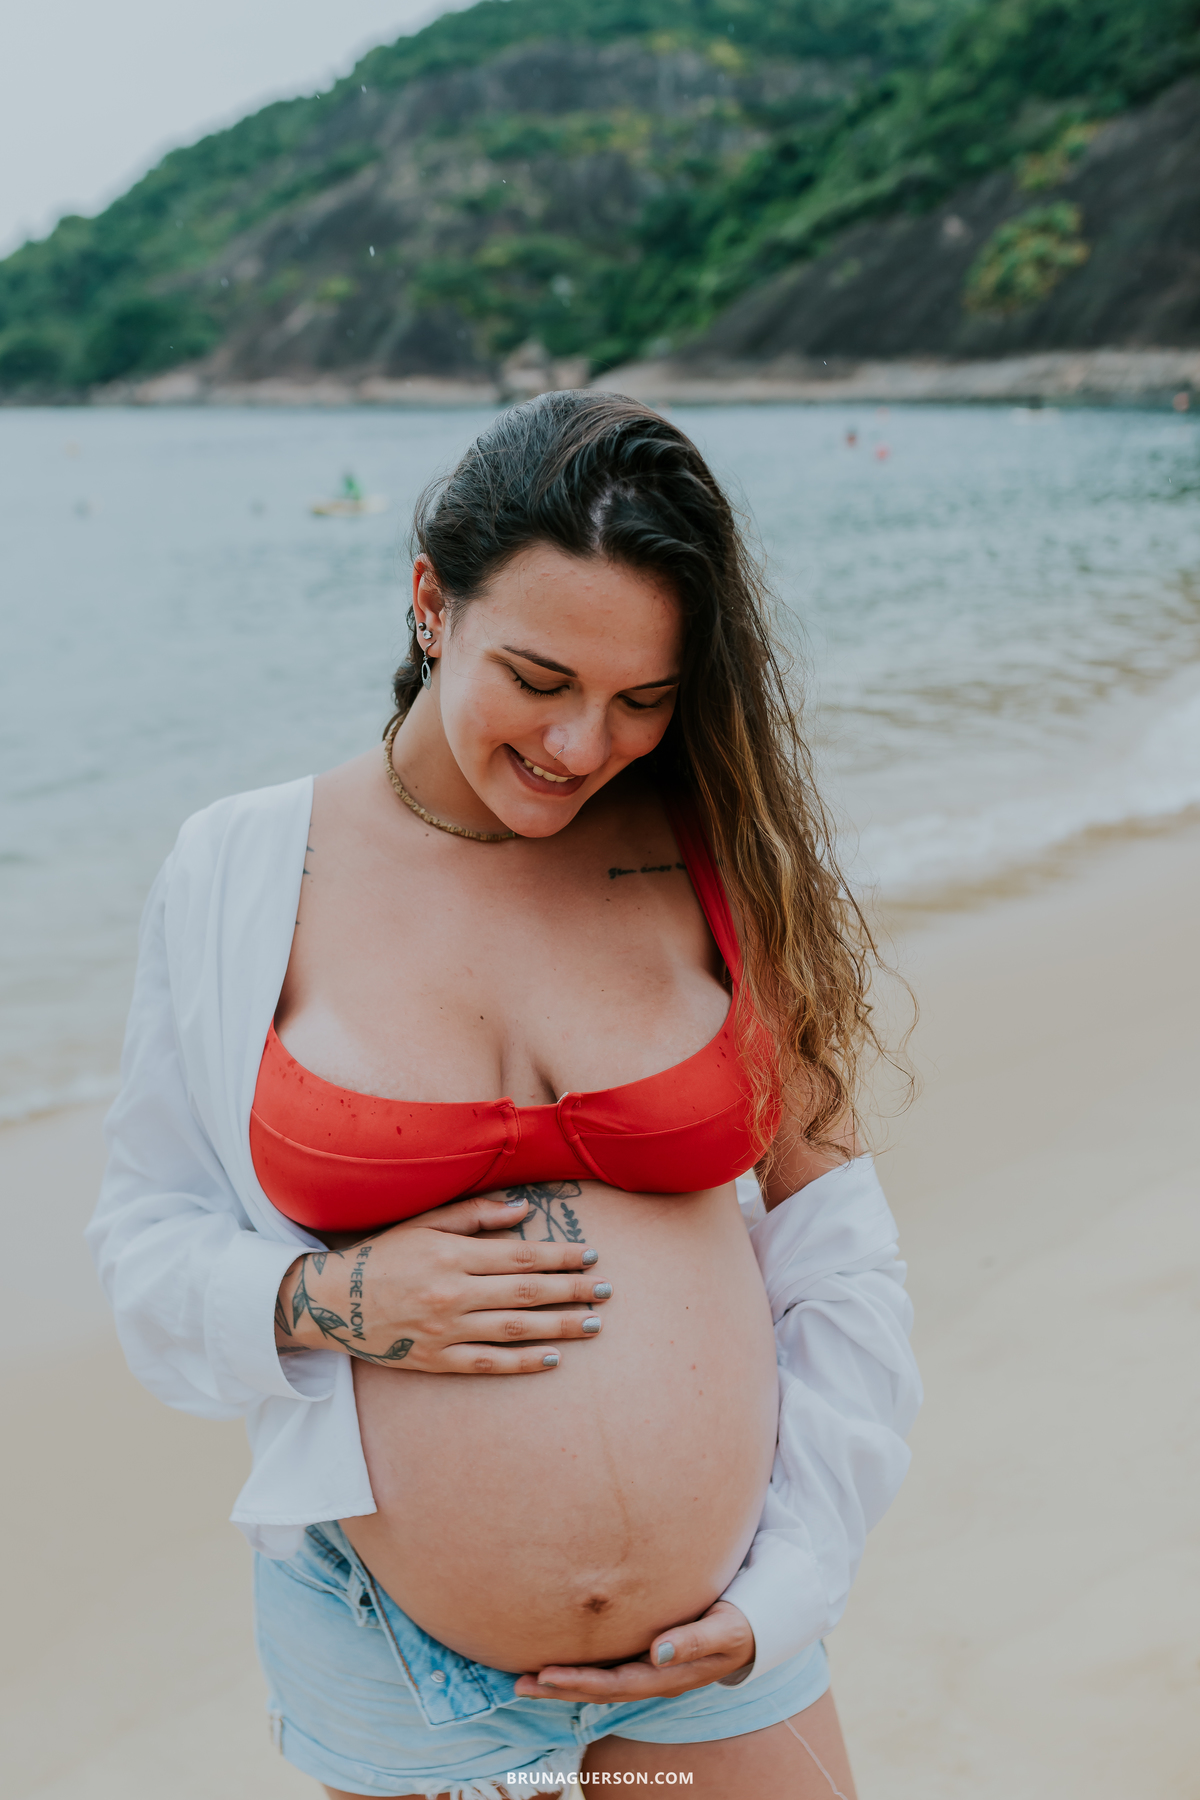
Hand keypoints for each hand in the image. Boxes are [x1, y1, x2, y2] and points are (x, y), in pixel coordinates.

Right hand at [274, 1191, 610, 1372]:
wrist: (331, 1302)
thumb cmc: (384, 1254)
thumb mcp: (424, 1222)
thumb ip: (476, 1216)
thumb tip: (524, 1211)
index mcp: (451, 1254)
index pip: (520, 1256)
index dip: (560, 1256)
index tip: (591, 1256)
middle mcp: (452, 1293)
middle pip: (526, 1293)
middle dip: (572, 1291)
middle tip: (606, 1290)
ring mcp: (445, 1330)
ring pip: (514, 1330)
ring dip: (559, 1327)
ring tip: (594, 1324)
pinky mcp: (436, 1360)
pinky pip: (488, 1364)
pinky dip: (523, 1363)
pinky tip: (553, 1359)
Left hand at [512, 1601, 754, 1701]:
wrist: (752, 1628)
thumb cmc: (738, 1624)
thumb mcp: (724, 1630)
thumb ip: (693, 1640)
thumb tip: (657, 1651)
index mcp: (668, 1676)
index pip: (616, 1684)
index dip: (580, 1682)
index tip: (546, 1675)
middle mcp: (652, 1678)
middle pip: (599, 1689)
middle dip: (559, 1688)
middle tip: (519, 1683)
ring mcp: (648, 1670)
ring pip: (599, 1681)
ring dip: (563, 1682)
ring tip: (525, 1679)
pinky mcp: (645, 1655)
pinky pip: (607, 1666)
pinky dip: (580, 1666)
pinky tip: (558, 1661)